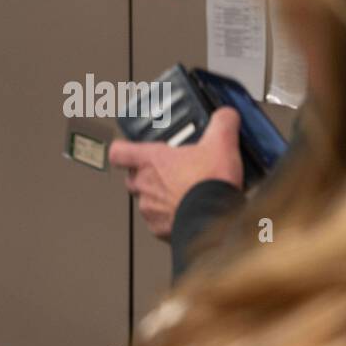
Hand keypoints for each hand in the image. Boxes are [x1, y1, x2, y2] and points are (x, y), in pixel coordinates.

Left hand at [109, 108, 243, 238]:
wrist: (213, 219)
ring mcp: (150, 210)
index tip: (129, 148)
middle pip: (132, 177)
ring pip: (146, 201)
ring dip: (160, 197)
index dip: (123, 149)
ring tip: (182, 192)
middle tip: (167, 170)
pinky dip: (171, 217)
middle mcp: (145, 185)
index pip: (119, 152)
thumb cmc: (209, 183)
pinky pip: (159, 222)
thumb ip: (221, 123)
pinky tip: (188, 211)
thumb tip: (226, 116)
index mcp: (152, 160)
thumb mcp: (221, 142)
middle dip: (146, 174)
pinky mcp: (160, 230)